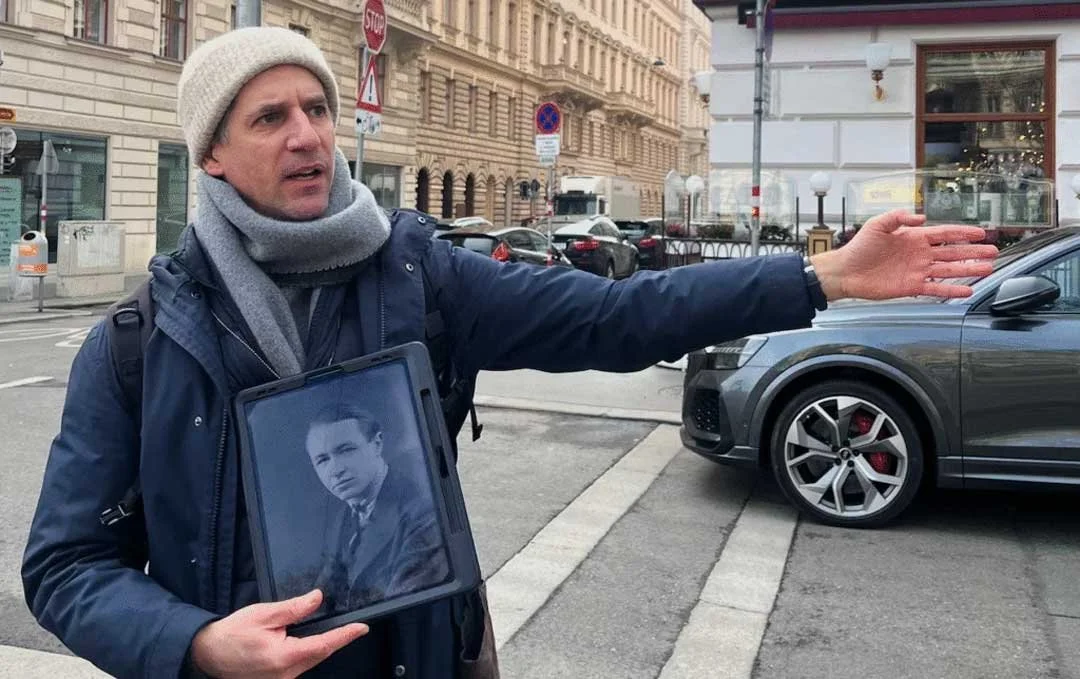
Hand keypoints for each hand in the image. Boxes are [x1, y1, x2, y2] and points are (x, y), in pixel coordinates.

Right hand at [190, 589, 367, 678]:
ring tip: (331, 632)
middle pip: (320, 654)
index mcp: (284, 657)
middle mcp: (285, 674)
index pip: (324, 645)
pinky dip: (307, 653)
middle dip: (336, 640)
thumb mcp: (264, 614)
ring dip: (320, 647)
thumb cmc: (232, 633)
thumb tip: (316, 599)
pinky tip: (305, 642)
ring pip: (310, 661)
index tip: (361, 628)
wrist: (208, 654)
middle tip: (352, 627)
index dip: (345, 636)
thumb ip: (293, 608)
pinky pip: (299, 666)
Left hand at [811, 209, 998, 300]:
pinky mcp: (911, 287)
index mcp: (914, 237)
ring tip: (988, 268)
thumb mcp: (878, 224)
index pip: (944, 233)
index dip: (963, 233)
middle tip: (993, 251)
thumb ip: (899, 217)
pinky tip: (967, 290)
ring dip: (969, 269)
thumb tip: (921, 217)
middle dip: (974, 251)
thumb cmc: (860, 247)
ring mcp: (917, 271)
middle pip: (953, 252)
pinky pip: (936, 288)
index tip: (981, 232)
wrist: (846, 271)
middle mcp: (919, 254)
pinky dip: (951, 290)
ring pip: (949, 270)